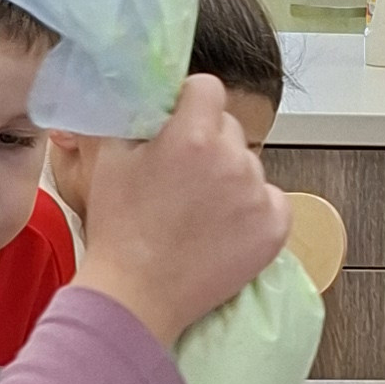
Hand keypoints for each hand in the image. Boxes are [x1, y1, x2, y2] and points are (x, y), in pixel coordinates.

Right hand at [75, 77, 290, 348]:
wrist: (137, 295)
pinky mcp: (275, 228)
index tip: (177, 124)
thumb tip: (144, 91)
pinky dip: (253, 209)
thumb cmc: (118, 227)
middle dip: (209, 141)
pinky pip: (271, 199)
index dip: (190, 103)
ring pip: (248, 164)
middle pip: (230, 127)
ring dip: (230, 177)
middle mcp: (233, 160)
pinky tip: (222, 228)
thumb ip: (131, 114)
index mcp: (192, 135)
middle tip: (182, 176)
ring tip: (198, 210)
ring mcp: (258, 195)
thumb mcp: (109, 157)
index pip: (208, 88)